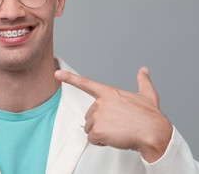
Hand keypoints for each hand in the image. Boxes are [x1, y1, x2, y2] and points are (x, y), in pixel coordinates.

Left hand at [55, 67, 172, 161]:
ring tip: (117, 131)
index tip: (56, 73)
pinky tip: (114, 139)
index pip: (85, 83)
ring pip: (90, 128)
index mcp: (109, 92)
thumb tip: (144, 70)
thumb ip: (143, 81)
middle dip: (101, 122)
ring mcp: (98, 116)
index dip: (69, 78)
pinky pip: (92, 139)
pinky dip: (101, 142)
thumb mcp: (148, 95)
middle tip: (118, 125)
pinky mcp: (98, 130)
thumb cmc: (151, 116)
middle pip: (90, 115)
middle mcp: (101, 102)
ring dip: (101, 133)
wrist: (155, 133)